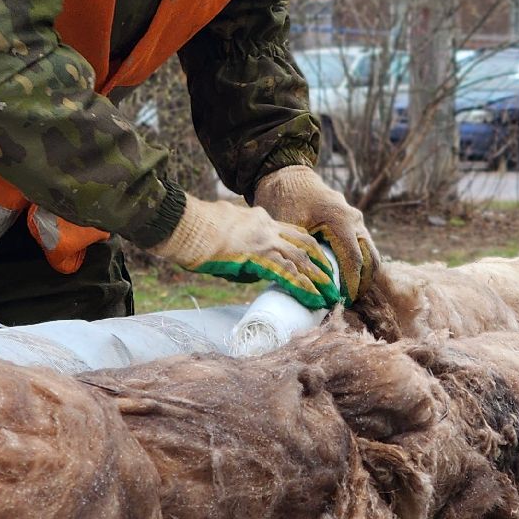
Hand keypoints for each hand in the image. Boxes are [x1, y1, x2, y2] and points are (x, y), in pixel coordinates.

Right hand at [149, 195, 341, 308]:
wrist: (186, 225)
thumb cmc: (195, 231)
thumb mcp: (226, 232)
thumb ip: (243, 248)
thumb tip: (251, 269)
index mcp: (260, 218)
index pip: (292, 233)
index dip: (308, 249)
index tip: (318, 263)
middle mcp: (267, 227)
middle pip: (305, 245)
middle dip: (321, 264)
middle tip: (333, 281)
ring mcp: (265, 241)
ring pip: (302, 260)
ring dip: (318, 280)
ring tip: (330, 296)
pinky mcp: (258, 257)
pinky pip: (288, 274)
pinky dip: (304, 288)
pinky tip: (313, 299)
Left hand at [252, 165, 377, 300]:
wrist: (286, 175)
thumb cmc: (284, 200)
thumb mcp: (288, 227)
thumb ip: (299, 253)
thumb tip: (306, 286)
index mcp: (341, 219)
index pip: (354, 260)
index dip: (351, 284)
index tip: (343, 302)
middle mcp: (354, 219)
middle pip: (370, 258)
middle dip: (362, 283)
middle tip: (349, 303)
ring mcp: (356, 219)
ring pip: (370, 252)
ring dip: (363, 274)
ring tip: (348, 295)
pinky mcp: (352, 221)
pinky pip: (363, 246)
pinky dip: (359, 263)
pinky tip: (346, 279)